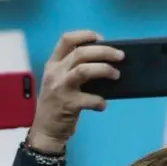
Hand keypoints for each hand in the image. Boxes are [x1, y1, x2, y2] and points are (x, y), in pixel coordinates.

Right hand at [25, 30, 123, 154]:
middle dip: (104, 51)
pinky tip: (102, 105)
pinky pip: (89, 99)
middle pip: (81, 53)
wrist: (46, 130)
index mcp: (53, 64)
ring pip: (83, 70)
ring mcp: (60, 88)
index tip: (101, 38)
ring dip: (104, 70)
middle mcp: (55, 73)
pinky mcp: (67, 105)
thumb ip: (74, 69)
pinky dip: (100, 101)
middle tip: (121, 56)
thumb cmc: (58, 103)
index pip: (66, 39)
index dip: (85, 35)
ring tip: (116, 75)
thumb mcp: (59, 81)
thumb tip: (105, 61)